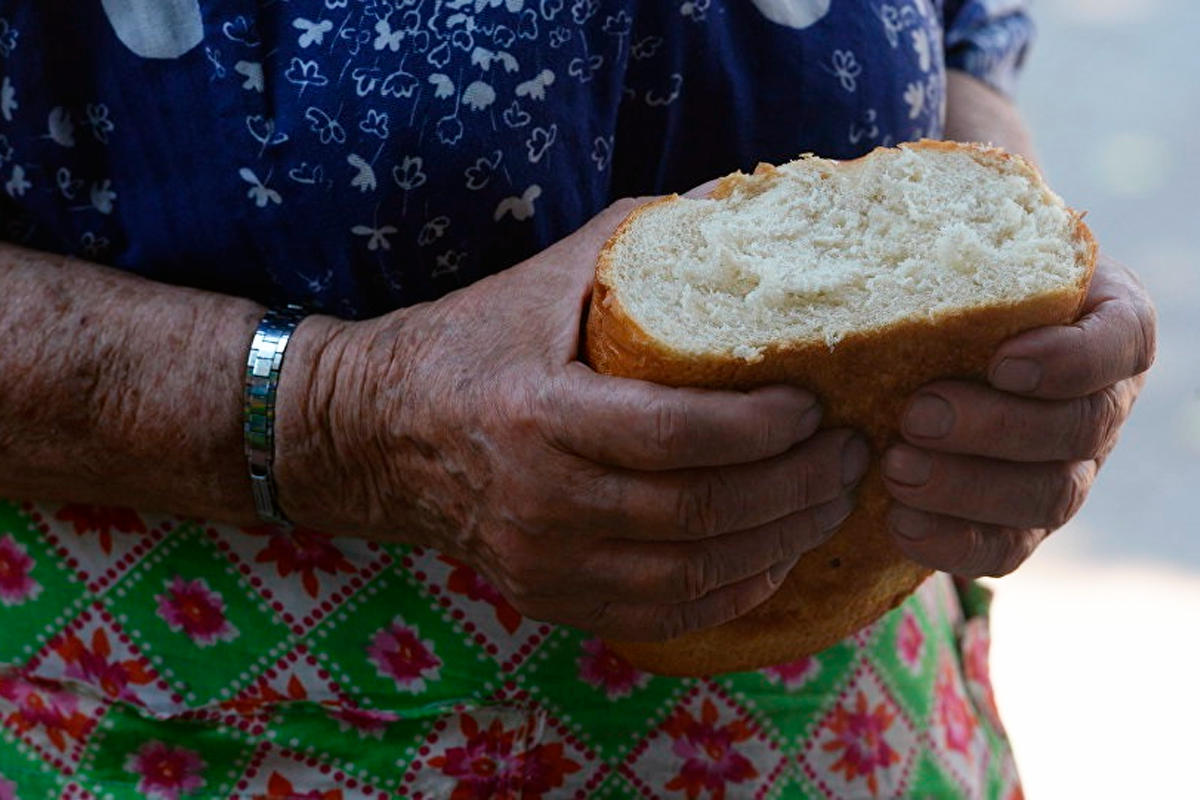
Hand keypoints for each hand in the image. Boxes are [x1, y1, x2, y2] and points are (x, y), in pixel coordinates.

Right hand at [277, 199, 868, 640]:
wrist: (379, 433)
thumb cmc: (474, 340)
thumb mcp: (547, 276)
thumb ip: (642, 240)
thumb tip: (743, 208)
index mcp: (537, 412)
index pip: (675, 434)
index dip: (763, 426)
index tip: (816, 403)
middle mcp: (538, 502)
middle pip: (699, 513)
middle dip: (798, 486)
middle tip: (852, 453)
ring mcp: (542, 562)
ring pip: (692, 573)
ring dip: (783, 540)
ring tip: (832, 499)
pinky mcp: (549, 599)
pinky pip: (664, 615)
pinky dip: (734, 590)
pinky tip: (777, 554)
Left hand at [882, 254, 1155, 575]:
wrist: (941, 327)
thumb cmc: (950, 273)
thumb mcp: (955, 241)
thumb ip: (940, 233)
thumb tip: (858, 200)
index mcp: (1104, 320)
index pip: (1121, 340)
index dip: (1071, 359)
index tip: (1003, 359)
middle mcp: (1101, 398)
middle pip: (1080, 428)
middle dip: (996, 428)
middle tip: (916, 414)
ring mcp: (1069, 464)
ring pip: (1049, 496)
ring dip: (969, 489)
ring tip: (895, 469)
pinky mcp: (1023, 518)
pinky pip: (1008, 547)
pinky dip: (954, 543)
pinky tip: (898, 523)